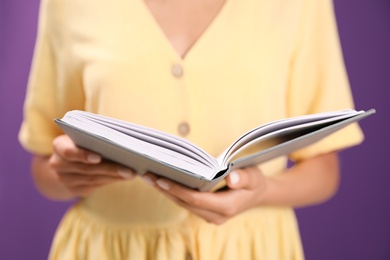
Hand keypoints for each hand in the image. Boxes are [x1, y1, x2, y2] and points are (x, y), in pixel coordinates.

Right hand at [49, 135, 135, 196]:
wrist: (65, 162)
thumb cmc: (81, 141)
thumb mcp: (82, 135)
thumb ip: (95, 136)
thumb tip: (121, 141)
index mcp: (59, 146)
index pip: (68, 151)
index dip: (82, 155)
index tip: (98, 157)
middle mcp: (58, 164)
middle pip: (86, 168)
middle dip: (110, 168)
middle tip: (129, 169)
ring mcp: (65, 179)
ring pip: (93, 179)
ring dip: (114, 176)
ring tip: (130, 173)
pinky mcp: (74, 190)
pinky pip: (95, 186)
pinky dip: (110, 181)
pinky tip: (123, 177)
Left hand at [141, 167, 267, 224]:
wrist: (258, 194)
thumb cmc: (255, 182)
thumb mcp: (254, 176)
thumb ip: (244, 177)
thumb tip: (230, 178)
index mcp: (226, 207)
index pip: (196, 199)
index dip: (177, 190)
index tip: (161, 180)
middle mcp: (215, 215)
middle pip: (185, 203)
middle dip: (165, 190)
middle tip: (146, 174)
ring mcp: (209, 216)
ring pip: (183, 204)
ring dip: (166, 192)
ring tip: (149, 177)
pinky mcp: (205, 212)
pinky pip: (186, 203)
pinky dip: (174, 192)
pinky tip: (162, 181)